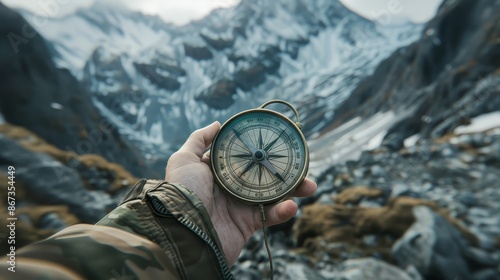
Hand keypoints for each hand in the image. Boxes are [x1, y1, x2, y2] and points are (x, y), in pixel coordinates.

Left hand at [165, 121, 316, 264]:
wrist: (183, 230)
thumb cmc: (182, 191)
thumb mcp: (184, 158)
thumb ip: (200, 139)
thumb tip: (218, 123)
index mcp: (219, 172)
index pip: (244, 158)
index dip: (261, 150)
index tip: (278, 142)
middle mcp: (232, 188)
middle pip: (265, 175)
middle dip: (285, 170)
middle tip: (301, 164)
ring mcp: (242, 206)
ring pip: (274, 195)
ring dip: (294, 190)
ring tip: (309, 185)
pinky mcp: (249, 224)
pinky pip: (271, 216)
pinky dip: (284, 211)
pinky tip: (292, 205)